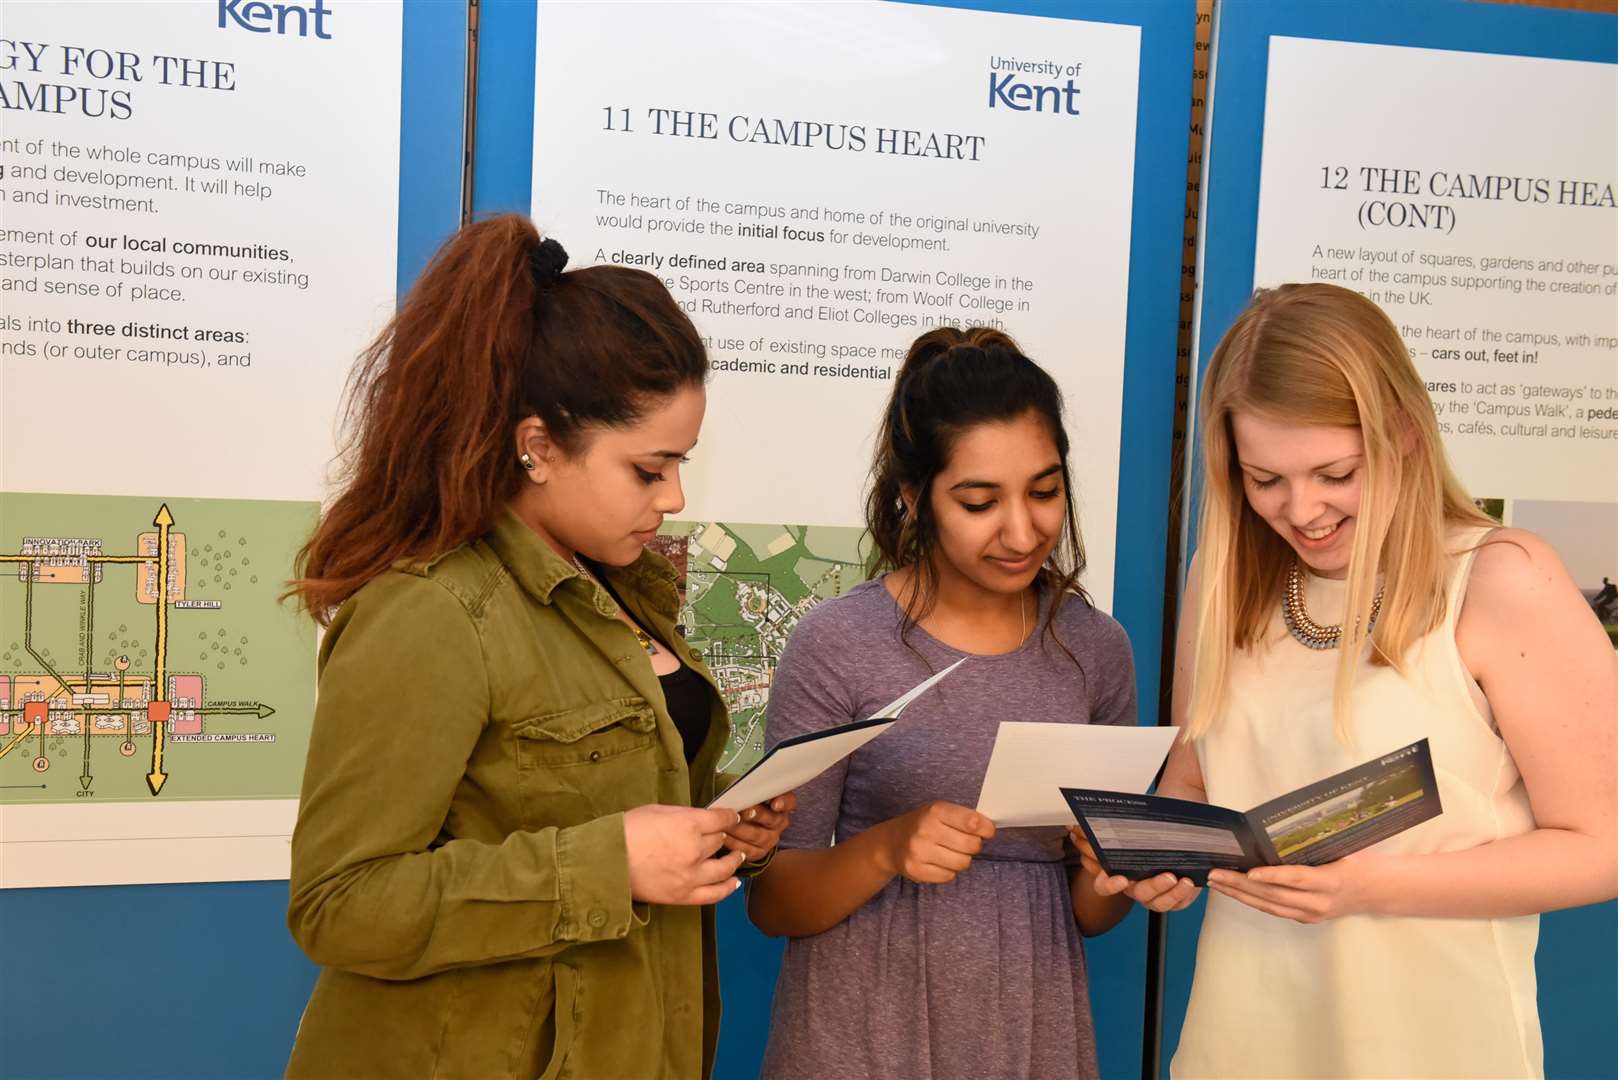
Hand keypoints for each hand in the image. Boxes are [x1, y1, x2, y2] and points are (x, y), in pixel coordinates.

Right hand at [623, 804, 745, 904]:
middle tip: (724, 835)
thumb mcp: (658, 811)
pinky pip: (714, 894)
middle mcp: (694, 850)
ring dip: (733, 860)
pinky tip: (734, 882)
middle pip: (721, 841)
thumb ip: (685, 815)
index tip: (733, 817)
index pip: (721, 820)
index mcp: (688, 824)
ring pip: (724, 868)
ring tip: (737, 856)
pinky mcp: (683, 895)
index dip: (730, 817)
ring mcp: (691, 875)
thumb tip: (703, 819)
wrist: (606, 862)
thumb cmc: (627, 831)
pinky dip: (727, 888)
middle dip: (723, 836)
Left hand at [723, 793, 795, 861]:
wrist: (741, 822)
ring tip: (728, 824)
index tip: (775, 803)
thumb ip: (748, 787)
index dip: (784, 802)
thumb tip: (738, 786)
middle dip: (758, 815)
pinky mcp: (759, 851)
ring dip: (742, 829)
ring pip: (758, 836)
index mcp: (782, 803)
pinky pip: (747, 849)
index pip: (789, 802)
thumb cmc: (745, 800)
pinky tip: (724, 835)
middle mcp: (779, 822)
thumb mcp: (748, 790)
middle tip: (745, 812)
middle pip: (773, 820)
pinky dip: (734, 842)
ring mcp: (770, 838)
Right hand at [878, 801, 995, 884]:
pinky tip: (938, 861)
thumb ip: (964, 818)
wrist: (891, 842)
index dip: (986, 828)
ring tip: (950, 852)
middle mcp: (925, 830)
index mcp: (935, 811)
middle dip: (974, 845)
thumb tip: (990, 829)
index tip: (987, 831)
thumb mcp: (940, 811)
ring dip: (962, 859)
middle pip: (971, 845)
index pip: (972, 822)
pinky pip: (949, 876)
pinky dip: (948, 871)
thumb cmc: (923, 824)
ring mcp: (919, 852)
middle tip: (965, 842)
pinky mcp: (916, 870)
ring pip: (962, 863)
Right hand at [1067, 827, 1200, 912]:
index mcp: (1118, 872)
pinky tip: (1190, 882)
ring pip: (1158, 903)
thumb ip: (1109, 825)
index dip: (1110, 884)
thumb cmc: (1149, 828)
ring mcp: (1153, 894)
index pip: (1104, 885)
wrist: (1174, 828)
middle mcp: (1134, 886)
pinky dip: (1184, 894)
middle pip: (1138, 893)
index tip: (1121, 878)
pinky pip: (1176, 904)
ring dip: (1172, 893)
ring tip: (1184, 880)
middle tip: (1168, 876)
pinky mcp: (1172, 898)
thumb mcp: (1131, 824)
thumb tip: (1078, 823)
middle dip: (1153, 886)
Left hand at [1206, 851, 1380, 923]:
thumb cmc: (1362, 861)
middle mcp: (1320, 903)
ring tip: (1217, 882)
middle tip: (1215, 874)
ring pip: (1270, 906)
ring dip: (1240, 895)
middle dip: (1241, 885)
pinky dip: (1253, 900)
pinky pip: (1275, 909)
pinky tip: (1235, 890)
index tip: (1249, 872)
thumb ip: (1315, 843)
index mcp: (1331, 881)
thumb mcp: (1344, 847)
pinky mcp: (1307, 918)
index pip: (1296, 879)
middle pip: (1274, 895)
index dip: (1272, 877)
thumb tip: (1282, 827)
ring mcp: (1313, 914)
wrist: (1381, 890)